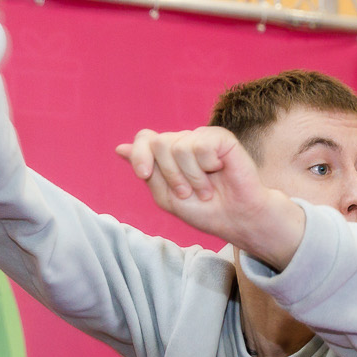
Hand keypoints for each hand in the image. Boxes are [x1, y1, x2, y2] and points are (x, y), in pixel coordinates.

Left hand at [116, 126, 304, 268]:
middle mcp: (184, 142)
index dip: (140, 153)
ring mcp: (202, 138)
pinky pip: (200, 144)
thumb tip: (119, 147)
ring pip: (178, 145)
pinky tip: (219, 172)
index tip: (144, 174)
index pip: (145, 138)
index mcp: (169, 155)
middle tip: (188, 193)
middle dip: (170, 175)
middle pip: (159, 142)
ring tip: (206, 189)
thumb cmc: (204, 210)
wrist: (236, 219)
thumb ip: (146, 171)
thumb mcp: (166, 196)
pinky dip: (206, 166)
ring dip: (191, 176)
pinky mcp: (221, 138)